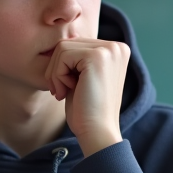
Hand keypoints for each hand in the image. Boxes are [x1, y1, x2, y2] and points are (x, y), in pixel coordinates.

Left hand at [44, 38, 129, 156]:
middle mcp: (117, 46)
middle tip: (61, 91)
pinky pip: (63, 55)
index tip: (66, 88)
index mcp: (116, 50)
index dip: (63, 65)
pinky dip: (57, 75)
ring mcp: (109, 50)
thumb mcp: (82, 77)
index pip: (75, 43)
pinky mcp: (98, 56)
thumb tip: (62, 41)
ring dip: (56, 72)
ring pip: (62, 47)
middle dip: (57, 68)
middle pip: (68, 42)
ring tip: (64, 91)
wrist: (97, 131)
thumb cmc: (87, 110)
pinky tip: (66, 91)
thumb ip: (77, 58)